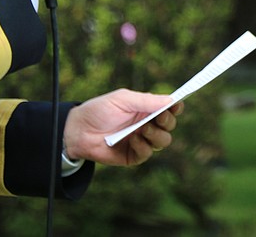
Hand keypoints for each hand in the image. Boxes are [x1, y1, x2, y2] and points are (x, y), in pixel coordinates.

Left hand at [63, 89, 183, 166]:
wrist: (77, 131)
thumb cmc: (99, 110)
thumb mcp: (123, 99)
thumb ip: (147, 101)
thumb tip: (171, 101)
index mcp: (146, 108)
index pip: (168, 108)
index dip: (176, 106)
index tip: (178, 104)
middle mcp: (147, 124)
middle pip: (170, 125)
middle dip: (168, 121)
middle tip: (159, 117)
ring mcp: (141, 140)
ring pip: (164, 141)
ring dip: (156, 134)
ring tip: (143, 129)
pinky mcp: (133, 155)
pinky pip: (147, 153)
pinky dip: (143, 146)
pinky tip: (132, 139)